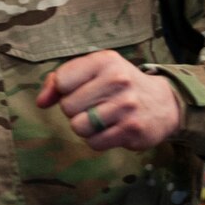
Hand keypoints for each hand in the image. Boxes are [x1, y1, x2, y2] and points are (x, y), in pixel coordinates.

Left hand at [36, 51, 182, 151]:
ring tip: (101, 118)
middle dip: (75, 110)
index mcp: (105, 61)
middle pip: (68, 107)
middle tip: (94, 105)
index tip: (78, 90)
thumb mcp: (94, 70)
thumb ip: (61, 80)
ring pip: (78, 127)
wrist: (165, 102)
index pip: (62, 80)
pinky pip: (94, 143)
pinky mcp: (132, 130)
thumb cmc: (119, 85)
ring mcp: (126, 106)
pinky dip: (97, 139)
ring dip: (85, 127)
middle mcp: (117, 81)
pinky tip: (111, 129)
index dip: (63, 90)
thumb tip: (40, 101)